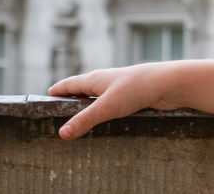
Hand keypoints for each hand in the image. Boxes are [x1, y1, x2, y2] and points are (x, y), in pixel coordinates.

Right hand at [48, 63, 178, 139]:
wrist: (168, 83)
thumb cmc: (136, 88)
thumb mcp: (106, 107)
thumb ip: (84, 120)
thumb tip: (61, 134)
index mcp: (94, 79)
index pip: (69, 84)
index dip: (58, 90)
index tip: (46, 96)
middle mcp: (105, 81)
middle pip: (82, 89)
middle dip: (70, 99)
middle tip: (58, 111)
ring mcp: (118, 88)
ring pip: (98, 97)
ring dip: (88, 106)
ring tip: (79, 118)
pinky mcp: (131, 96)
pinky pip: (112, 104)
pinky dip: (104, 111)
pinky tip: (106, 119)